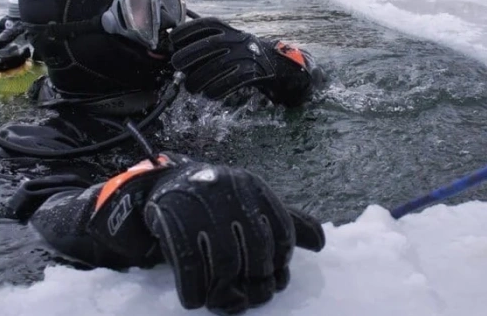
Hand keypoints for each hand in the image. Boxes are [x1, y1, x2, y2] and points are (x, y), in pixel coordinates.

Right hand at [144, 152, 324, 314]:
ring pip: (225, 261)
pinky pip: (191, 264)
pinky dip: (195, 288)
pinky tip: (196, 299)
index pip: (282, 230)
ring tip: (226, 301)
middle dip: (258, 279)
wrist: (165, 186)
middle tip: (253, 296)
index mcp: (253, 187)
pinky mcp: (173, 221)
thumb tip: (321, 243)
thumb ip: (288, 221)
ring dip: (227, 290)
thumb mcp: (253, 203)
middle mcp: (230, 191)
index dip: (282, 260)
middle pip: (256, 248)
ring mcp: (201, 206)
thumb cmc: (220, 202)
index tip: (276, 276)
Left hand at [169, 18, 277, 99]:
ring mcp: (244, 55)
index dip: (186, 31)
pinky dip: (216, 89)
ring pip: (217, 67)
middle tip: (176, 65)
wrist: (269, 60)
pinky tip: (208, 94)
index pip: (203, 25)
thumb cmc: (236, 50)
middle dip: (188, 55)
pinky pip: (230, 82)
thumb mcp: (224, 37)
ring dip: (199, 79)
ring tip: (191, 87)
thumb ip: (203, 40)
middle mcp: (236, 39)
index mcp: (226, 28)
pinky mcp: (251, 72)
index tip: (173, 39)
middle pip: (209, 46)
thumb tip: (174, 49)